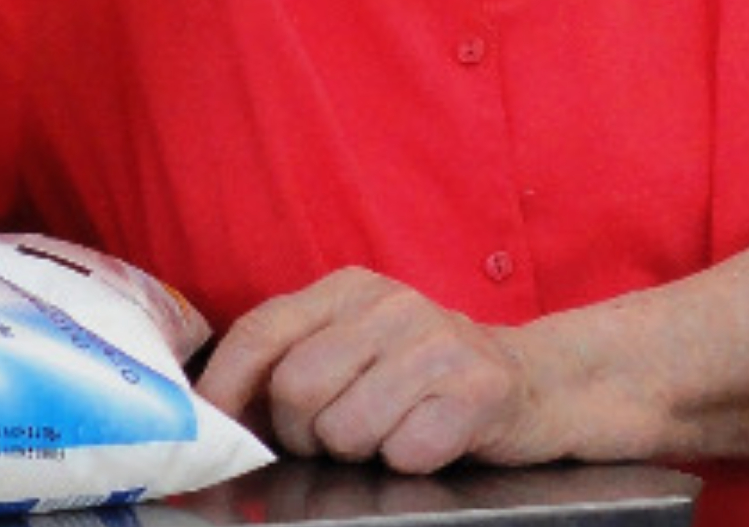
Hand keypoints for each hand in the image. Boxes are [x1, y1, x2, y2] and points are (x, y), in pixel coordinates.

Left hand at [195, 270, 555, 474]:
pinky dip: (407, 460)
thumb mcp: (358, 345)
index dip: (226, 386)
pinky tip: (428, 438)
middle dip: (302, 433)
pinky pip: (403, 451)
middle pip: (296, 389)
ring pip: (345, 429)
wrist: (536, 383)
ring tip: (387, 432)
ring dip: (357, 451)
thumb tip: (218, 408)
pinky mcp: (476, 389)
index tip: (212, 425)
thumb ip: (294, 358)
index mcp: (349, 288)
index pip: (261, 331)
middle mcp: (391, 305)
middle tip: (332, 437)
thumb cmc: (426, 375)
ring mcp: (436, 343)